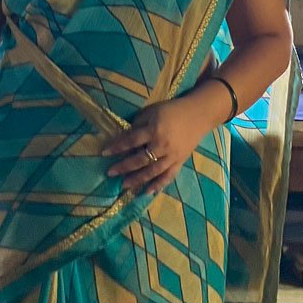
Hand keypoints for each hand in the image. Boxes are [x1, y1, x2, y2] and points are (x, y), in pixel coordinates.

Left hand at [103, 93, 218, 193]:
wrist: (199, 114)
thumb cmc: (172, 110)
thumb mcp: (153, 111)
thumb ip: (139, 124)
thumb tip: (125, 137)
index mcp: (154, 130)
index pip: (131, 141)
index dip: (117, 147)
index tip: (104, 153)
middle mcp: (162, 146)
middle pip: (140, 160)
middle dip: (123, 167)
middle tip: (110, 173)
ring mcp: (172, 156)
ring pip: (152, 171)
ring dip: (137, 180)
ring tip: (124, 185)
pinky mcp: (179, 162)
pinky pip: (168, 176)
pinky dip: (158, 185)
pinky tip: (147, 192)